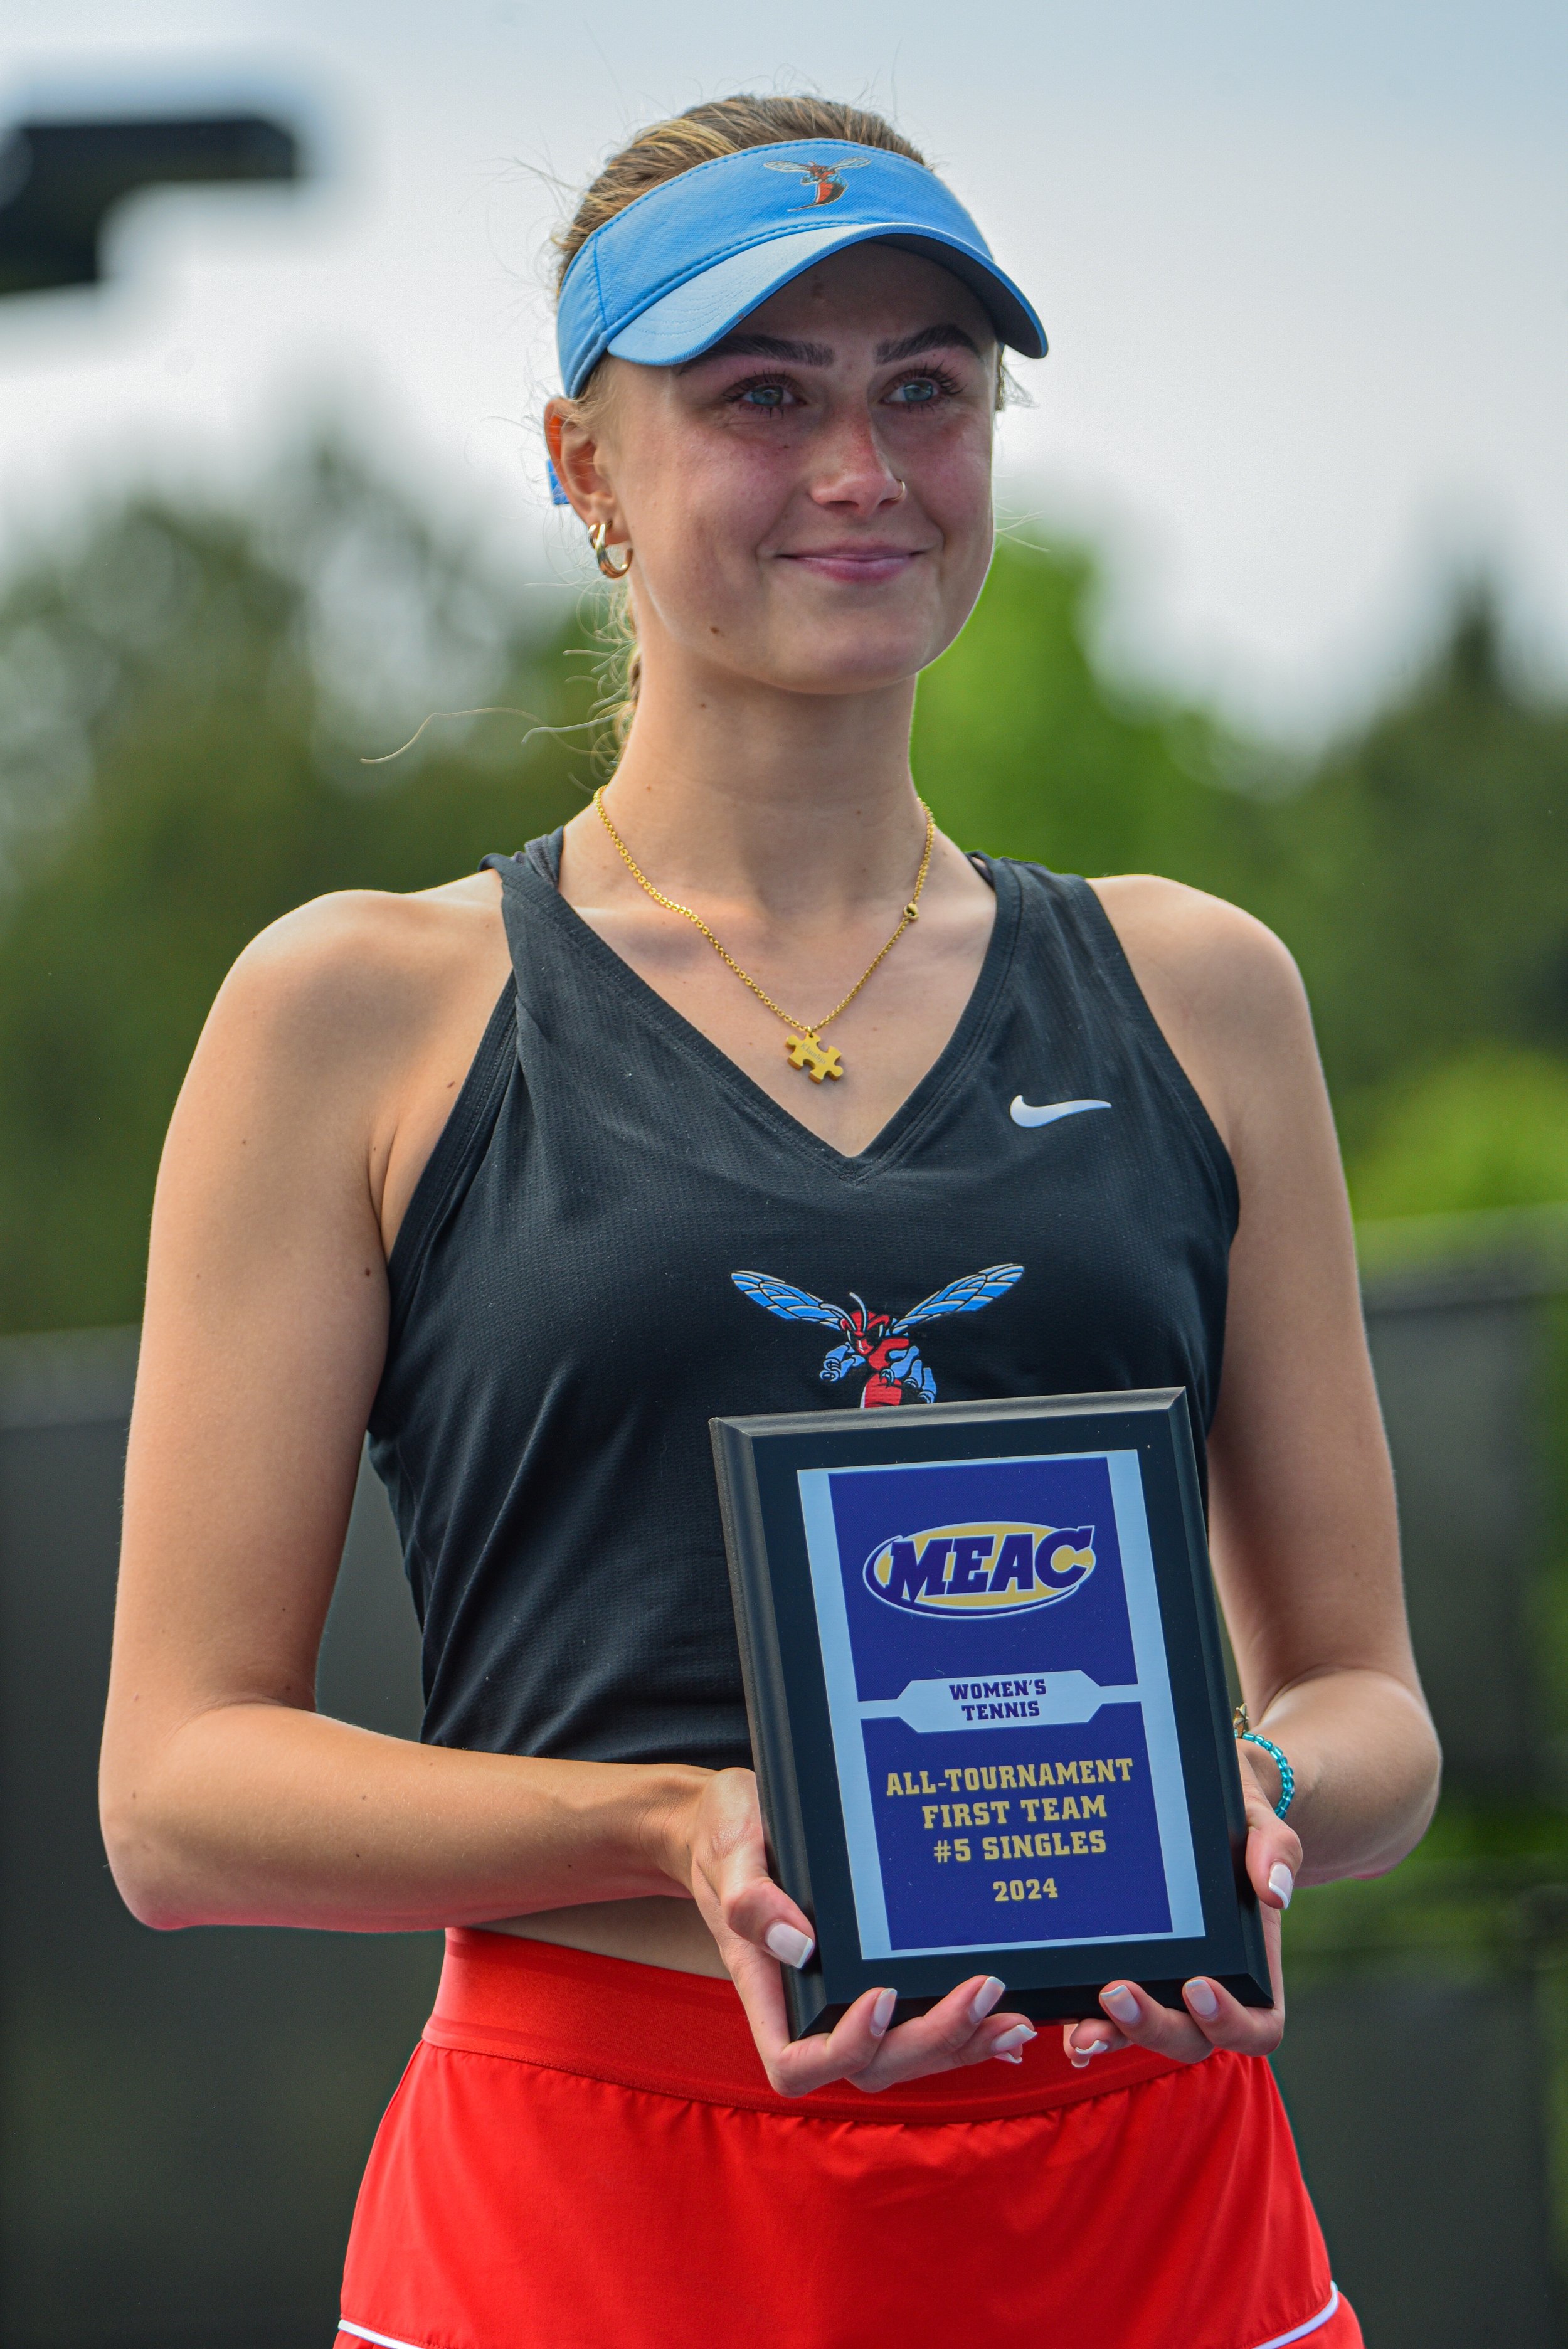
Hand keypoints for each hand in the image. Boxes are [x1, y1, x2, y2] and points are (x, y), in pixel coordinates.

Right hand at [670, 1767, 1036, 2095]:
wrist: (729, 1822)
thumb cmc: (723, 1835)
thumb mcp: (729, 1848)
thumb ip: (751, 1897)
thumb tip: (800, 1946)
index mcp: (765, 1985)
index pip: (797, 2062)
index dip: (845, 2048)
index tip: (882, 1997)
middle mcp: (804, 2005)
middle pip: (869, 2066)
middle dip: (930, 2041)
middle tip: (983, 1993)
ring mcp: (839, 1997)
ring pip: (900, 2056)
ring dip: (958, 2046)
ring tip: (1012, 2019)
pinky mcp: (867, 1979)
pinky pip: (913, 2024)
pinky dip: (960, 2031)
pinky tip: (1002, 2019)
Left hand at [1059, 1739, 1297, 2070]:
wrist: (1195, 1801)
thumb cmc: (1236, 1821)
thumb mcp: (1260, 1825)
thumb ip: (1274, 1851)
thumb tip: (1274, 1891)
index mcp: (1251, 1967)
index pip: (1256, 2026)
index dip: (1229, 2022)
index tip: (1197, 1986)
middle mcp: (1206, 1988)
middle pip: (1189, 2039)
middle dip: (1153, 2026)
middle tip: (1117, 1993)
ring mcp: (1163, 1984)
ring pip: (1142, 2035)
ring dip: (1113, 2037)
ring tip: (1081, 2032)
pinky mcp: (1125, 1969)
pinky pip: (1107, 2011)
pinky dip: (1086, 2023)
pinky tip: (1065, 2026)